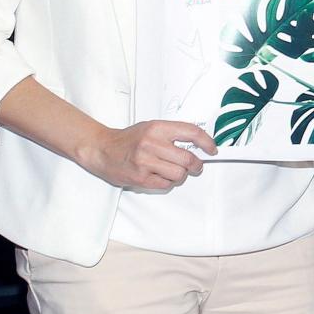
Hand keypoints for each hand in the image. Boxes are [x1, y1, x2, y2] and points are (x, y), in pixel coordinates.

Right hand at [81, 120, 216, 191]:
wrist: (102, 149)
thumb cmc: (128, 139)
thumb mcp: (150, 128)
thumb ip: (172, 134)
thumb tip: (198, 145)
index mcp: (157, 128)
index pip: (191, 132)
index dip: (206, 142)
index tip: (212, 149)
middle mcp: (152, 143)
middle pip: (188, 159)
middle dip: (197, 165)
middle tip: (196, 166)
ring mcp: (145, 162)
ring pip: (179, 174)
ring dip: (181, 175)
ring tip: (173, 171)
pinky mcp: (141, 178)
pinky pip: (166, 184)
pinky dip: (168, 182)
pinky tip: (160, 176)